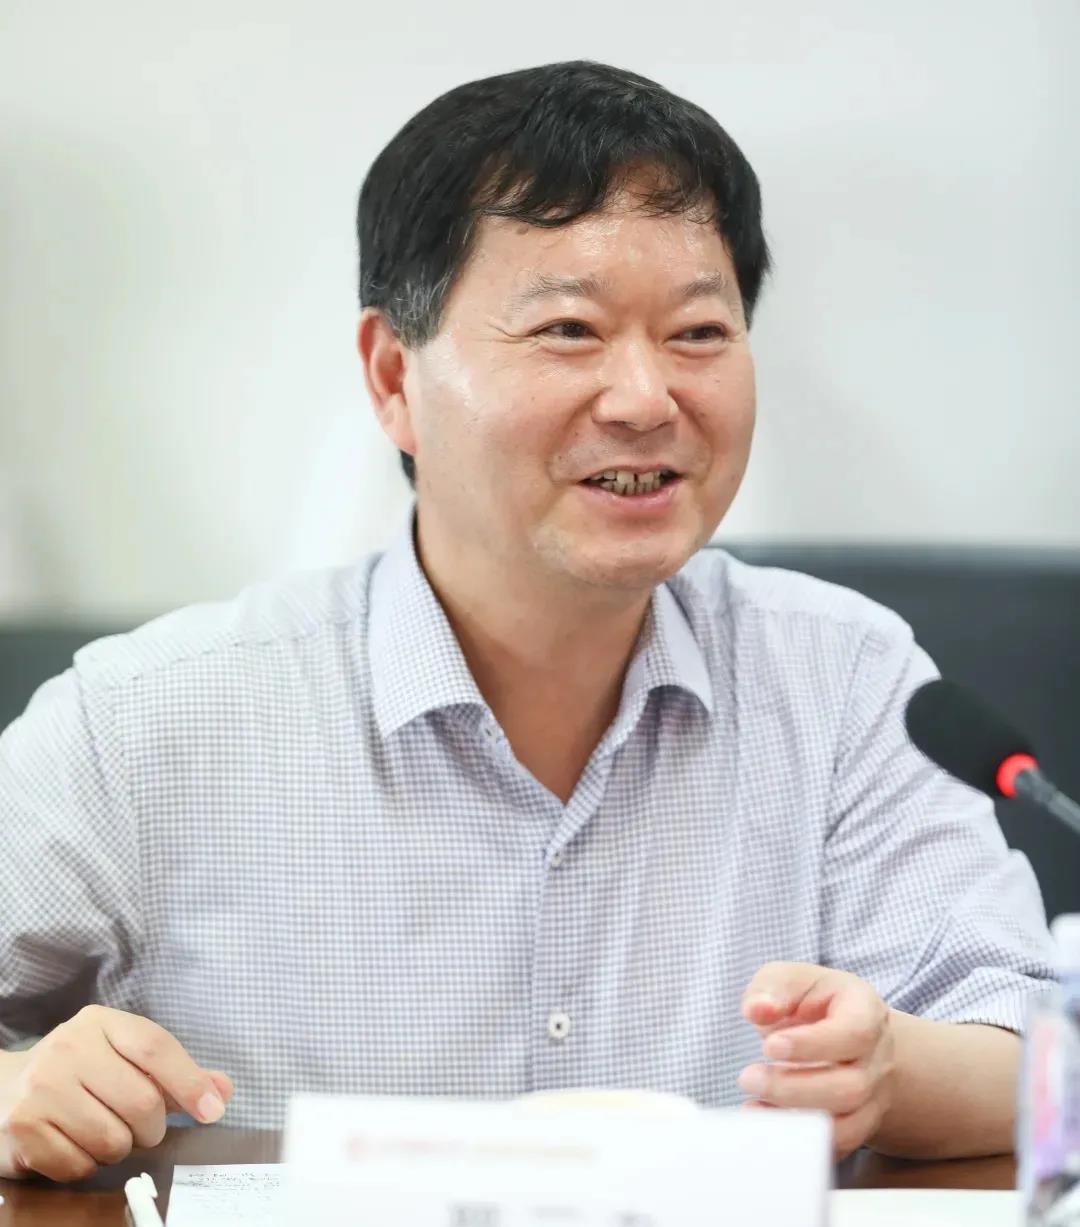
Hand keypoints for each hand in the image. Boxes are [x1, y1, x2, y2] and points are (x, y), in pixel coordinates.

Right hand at [0, 1005, 233, 1181]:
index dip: (190, 1082)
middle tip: (143, 1128)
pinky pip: (80, 1165)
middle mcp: (68, 1049)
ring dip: (120, 1148)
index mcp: (100, 1023)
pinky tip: (76, 1144)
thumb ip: (175, 1073)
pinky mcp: (22, 1129)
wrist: (4, 1088)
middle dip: (152, 1127)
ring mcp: (41, 1089)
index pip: (156, 1047)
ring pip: (113, 1140)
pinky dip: (88, 1165)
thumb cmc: (79, 1072)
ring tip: (105, 1132)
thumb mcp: (124, 1057)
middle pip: (141, 1101)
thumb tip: (222, 1090)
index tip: (212, 1109)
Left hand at [738, 962, 894, 1158]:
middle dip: (793, 1088)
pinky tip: (766, 1122)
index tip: (769, 1046)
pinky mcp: (858, 1126)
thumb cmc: (815, 1001)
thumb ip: (773, 987)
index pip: (854, 1033)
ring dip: (795, 1120)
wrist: (846, 1033)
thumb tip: (756, 1009)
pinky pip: (837, 1147)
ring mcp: (873, 1097)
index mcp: (866, 1012)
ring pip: (847, 1126)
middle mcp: (877, 1058)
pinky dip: (800, 1142)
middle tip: (748, 1077)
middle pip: (850, 1088)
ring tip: (752, 1103)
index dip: (812, 1045)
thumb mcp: (794, 978)